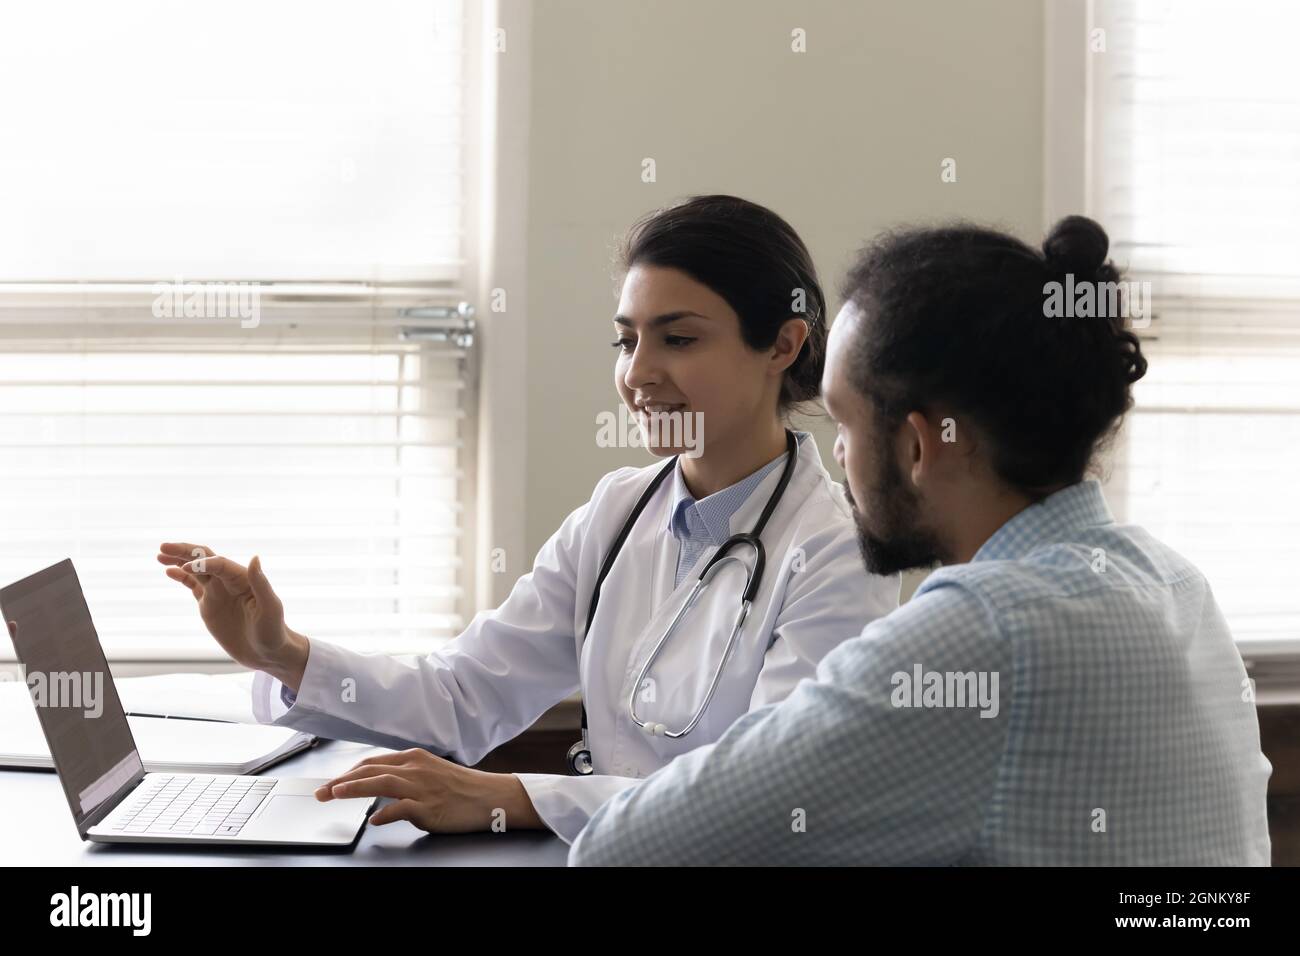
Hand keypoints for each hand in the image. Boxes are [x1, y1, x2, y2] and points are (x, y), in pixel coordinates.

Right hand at [156, 542, 308, 688]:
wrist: (267, 653)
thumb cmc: (273, 631)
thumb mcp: (270, 608)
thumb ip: (261, 583)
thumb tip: (255, 557)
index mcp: (244, 579)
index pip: (220, 564)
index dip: (203, 564)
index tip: (186, 569)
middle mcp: (230, 581)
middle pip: (205, 559)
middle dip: (185, 551)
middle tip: (163, 546)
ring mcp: (218, 592)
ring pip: (196, 570)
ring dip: (179, 561)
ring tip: (160, 554)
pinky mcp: (209, 604)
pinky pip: (193, 586)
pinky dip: (181, 577)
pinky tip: (169, 571)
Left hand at [316, 749, 543, 832]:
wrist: (491, 796)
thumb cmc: (462, 788)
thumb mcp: (431, 774)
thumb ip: (405, 779)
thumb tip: (380, 791)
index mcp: (413, 758)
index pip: (371, 762)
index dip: (348, 773)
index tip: (331, 783)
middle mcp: (414, 768)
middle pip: (369, 770)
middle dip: (341, 781)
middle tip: (321, 792)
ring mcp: (421, 786)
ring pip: (379, 783)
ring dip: (353, 788)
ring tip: (334, 795)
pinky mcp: (429, 806)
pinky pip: (400, 808)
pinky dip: (384, 814)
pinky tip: (373, 820)